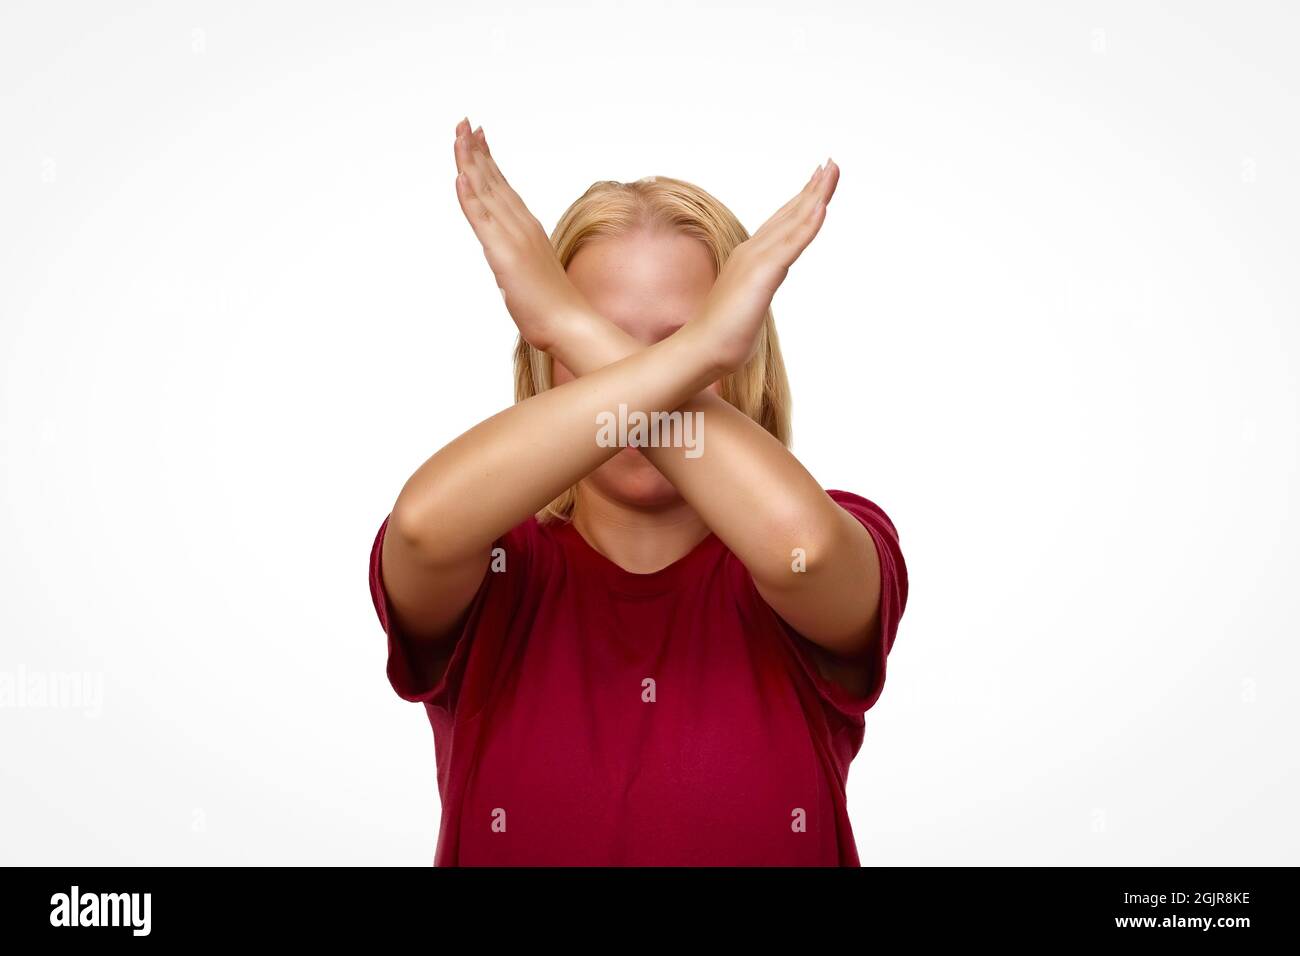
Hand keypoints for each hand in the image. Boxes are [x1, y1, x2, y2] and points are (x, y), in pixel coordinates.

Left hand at [452, 118, 592, 353]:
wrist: (569, 323)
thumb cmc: (553, 308)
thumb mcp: (529, 277)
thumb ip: (517, 264)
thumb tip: (509, 267)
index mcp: (527, 229)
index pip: (503, 187)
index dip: (488, 161)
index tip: (478, 137)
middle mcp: (521, 226)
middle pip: (493, 181)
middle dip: (476, 150)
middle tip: (464, 122)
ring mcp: (513, 237)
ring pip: (486, 192)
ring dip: (470, 162)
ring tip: (459, 135)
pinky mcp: (504, 254)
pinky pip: (482, 220)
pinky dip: (470, 197)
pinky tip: (460, 176)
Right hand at [695, 158, 839, 371]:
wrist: (702, 349)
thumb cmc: (722, 336)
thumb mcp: (748, 308)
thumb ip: (756, 295)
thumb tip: (758, 297)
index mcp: (751, 260)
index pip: (781, 225)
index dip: (800, 202)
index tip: (817, 184)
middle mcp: (753, 252)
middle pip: (789, 214)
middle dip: (812, 188)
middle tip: (831, 164)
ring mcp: (758, 260)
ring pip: (793, 220)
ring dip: (815, 194)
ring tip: (832, 170)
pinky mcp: (763, 274)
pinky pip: (792, 243)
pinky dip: (808, 223)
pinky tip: (822, 205)